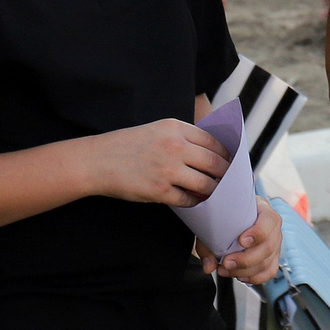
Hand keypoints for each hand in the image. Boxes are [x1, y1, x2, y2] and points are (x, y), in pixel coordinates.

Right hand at [81, 118, 229, 206]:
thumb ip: (182, 138)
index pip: (213, 142)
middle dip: (225, 175)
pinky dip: (195, 202)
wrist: (98, 161)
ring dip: (213, 191)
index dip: (226, 154)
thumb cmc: (128, 145)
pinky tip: (195, 201)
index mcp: (175, 128)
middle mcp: (174, 146)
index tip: (231, 162)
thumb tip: (212, 153)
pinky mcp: (159, 191)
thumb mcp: (157, 130)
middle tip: (230, 182)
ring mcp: (167, 169)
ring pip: (205, 184)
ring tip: (215, 193)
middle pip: (214, 163)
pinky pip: (188, 200)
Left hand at [203, 196, 283, 285]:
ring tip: (227, 270)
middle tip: (226, 262)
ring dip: (245, 271)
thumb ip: (209, 243)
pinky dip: (254, 277)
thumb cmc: (228, 216)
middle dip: (246, 259)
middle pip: (268, 246)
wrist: (233, 217)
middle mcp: (272, 227)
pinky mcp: (273, 258)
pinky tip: (239, 275)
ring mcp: (275, 244)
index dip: (257, 232)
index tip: (241, 241)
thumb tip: (209, 266)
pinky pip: (269, 272)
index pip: (269, 220)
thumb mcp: (216, 222)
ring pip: (267, 262)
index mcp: (263, 210)